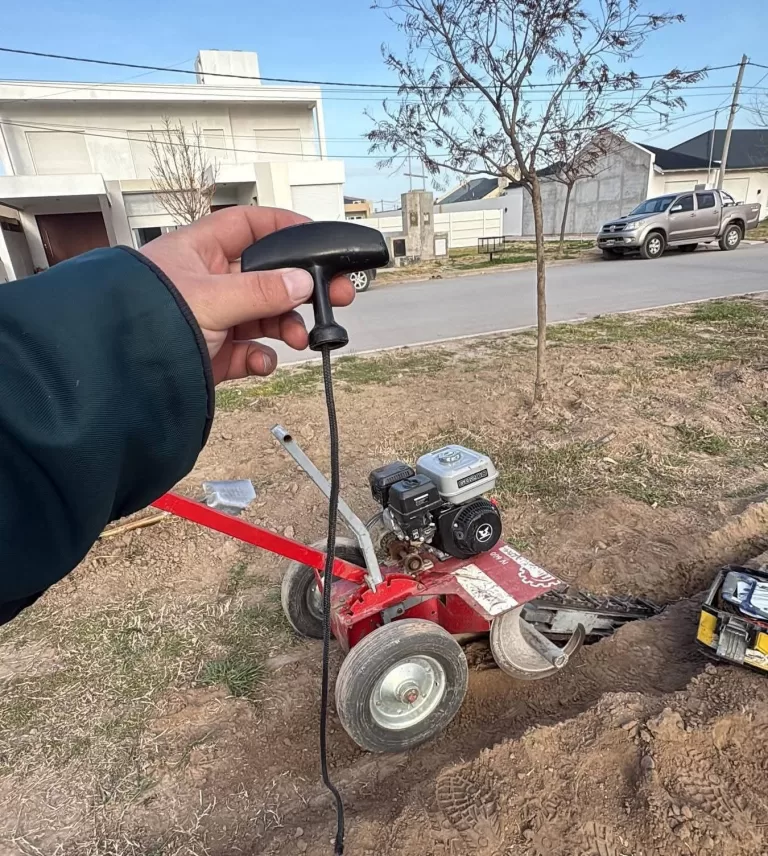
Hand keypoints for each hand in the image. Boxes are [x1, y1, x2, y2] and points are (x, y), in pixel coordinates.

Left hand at [139, 207, 354, 383]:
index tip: (316, 240)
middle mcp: (208, 280)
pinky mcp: (212, 353)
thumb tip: (303, 282)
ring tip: (298, 339)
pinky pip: (248, 351)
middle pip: (267, 276)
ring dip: (286, 327)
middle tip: (335, 296)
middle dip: (299, 290)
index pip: (250, 225)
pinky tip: (261, 362)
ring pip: (263, 316)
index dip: (284, 227)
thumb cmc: (145, 318)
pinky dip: (260, 358)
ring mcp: (212, 318)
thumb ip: (262, 291)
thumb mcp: (212, 298)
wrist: (117, 375)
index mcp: (201, 250)